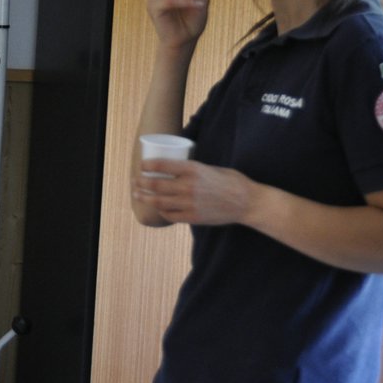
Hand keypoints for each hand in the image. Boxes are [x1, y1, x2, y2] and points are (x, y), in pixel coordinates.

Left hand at [131, 158, 252, 226]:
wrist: (247, 202)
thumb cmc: (231, 182)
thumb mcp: (210, 168)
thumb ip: (193, 171)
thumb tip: (176, 171)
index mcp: (193, 169)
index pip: (163, 165)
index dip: (148, 165)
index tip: (141, 165)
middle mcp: (188, 186)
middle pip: (156, 184)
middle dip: (141, 183)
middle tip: (134, 181)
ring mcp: (189, 203)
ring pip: (159, 201)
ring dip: (146, 198)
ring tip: (138, 195)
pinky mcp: (193, 217)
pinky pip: (171, 215)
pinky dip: (161, 211)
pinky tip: (158, 207)